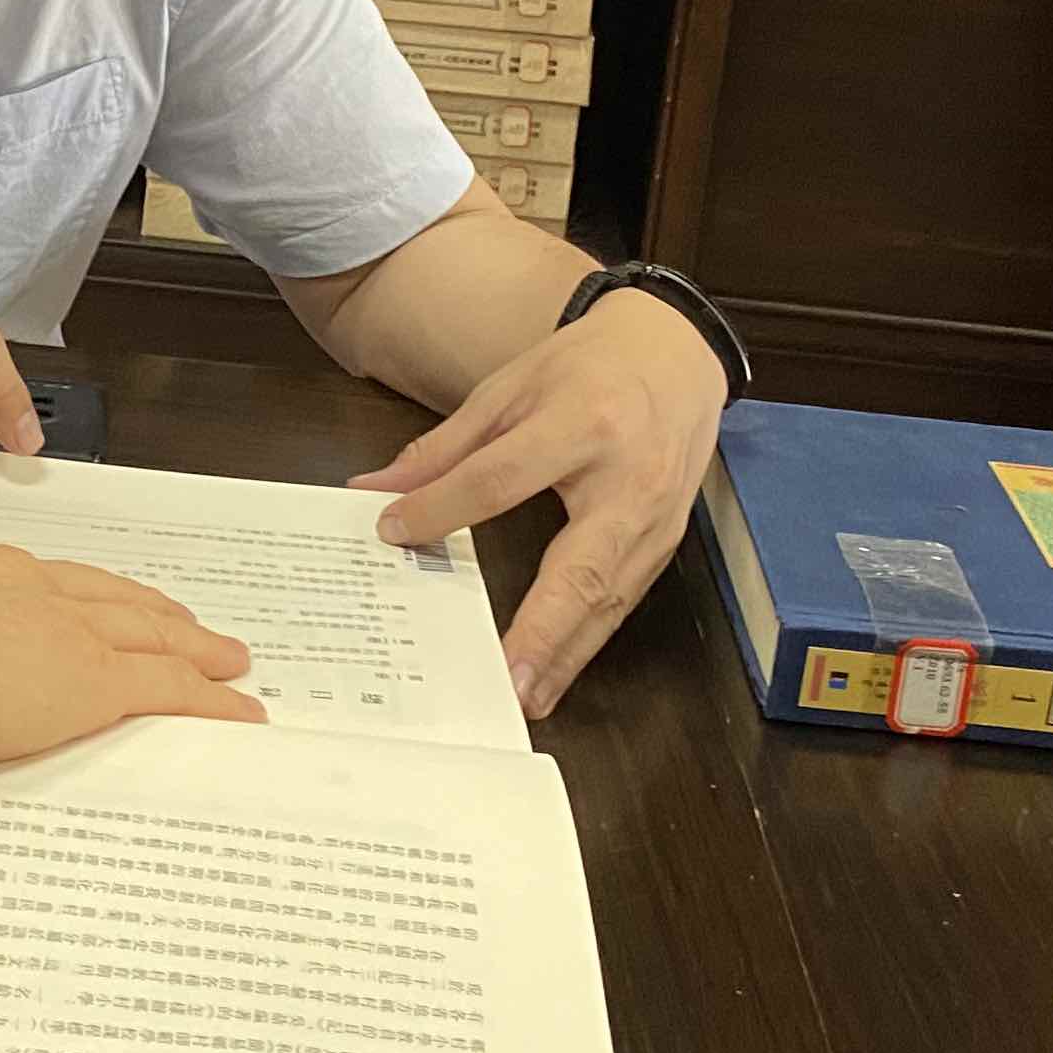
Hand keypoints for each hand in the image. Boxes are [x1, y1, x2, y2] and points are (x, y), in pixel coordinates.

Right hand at [0, 530, 264, 764]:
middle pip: (98, 594)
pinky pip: (170, 689)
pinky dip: (210, 700)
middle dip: (140, 608)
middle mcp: (15, 585)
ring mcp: (61, 629)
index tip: (71, 599)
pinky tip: (239, 708)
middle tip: (178, 621)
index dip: (55, 589)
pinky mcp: (93, 681)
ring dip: (190, 646)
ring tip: (225, 658)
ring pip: (146, 632)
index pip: (19, 576)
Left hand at [352, 285, 726, 716]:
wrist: (676, 353)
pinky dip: (587, 641)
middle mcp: (628, 480)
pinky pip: (622, 600)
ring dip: (566, 656)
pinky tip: (554, 673)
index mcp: (583, 423)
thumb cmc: (588, 367)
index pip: (501, 479)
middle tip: (506, 682)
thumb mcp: (510, 386)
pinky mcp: (666, 543)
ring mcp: (655, 519)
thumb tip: (376, 491)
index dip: (442, 508)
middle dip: (544, 630)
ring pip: (608, 599)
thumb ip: (444, 447)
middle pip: (581, 566)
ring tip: (525, 698)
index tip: (392, 532)